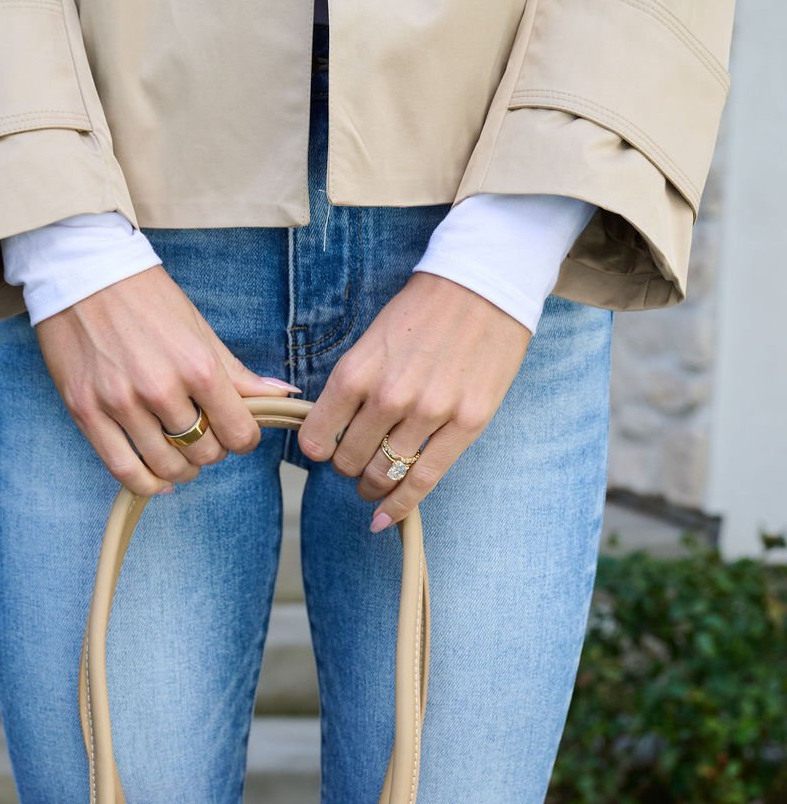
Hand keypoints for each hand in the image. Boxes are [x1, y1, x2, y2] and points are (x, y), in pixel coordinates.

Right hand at [35, 265, 300, 494]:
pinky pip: (124, 470)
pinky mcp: (86, 411)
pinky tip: (158, 478)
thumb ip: (238, 374)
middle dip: (212, 450)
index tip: (235, 432)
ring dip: (183, 468)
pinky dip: (147, 484)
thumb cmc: (146, 298)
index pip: (239, 433)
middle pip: (205, 452)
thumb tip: (283, 396)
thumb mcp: (199, 331)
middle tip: (204, 436)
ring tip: (181, 456)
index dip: (243, 438)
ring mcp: (120, 403)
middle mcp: (160, 388)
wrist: (82, 272)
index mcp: (197, 366)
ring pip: (167, 466)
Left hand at [295, 273, 531, 530]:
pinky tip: (385, 519)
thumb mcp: (372, 339)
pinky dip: (400, 506)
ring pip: (383, 475)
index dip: (318, 449)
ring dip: (371, 486)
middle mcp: (389, 396)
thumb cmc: (423, 310)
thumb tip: (333, 430)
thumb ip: (352, 385)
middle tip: (355, 464)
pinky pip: (424, 480)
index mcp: (358, 371)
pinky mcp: (467, 424)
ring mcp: (430, 412)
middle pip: (349, 461)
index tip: (325, 449)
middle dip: (346, 468)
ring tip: (372, 486)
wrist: (484, 285)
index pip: (318, 437)